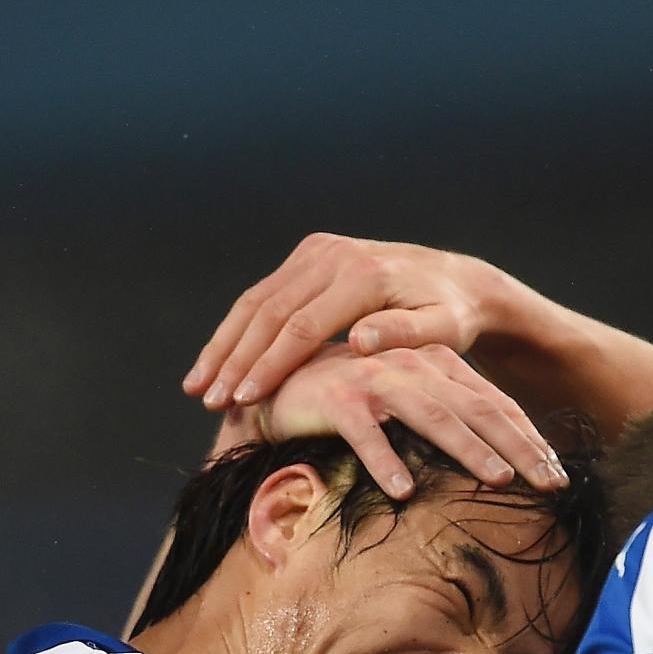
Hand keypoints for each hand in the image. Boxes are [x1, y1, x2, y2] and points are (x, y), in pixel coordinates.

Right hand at [186, 233, 511, 414]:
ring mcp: (318, 251)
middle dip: (233, 360)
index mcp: (361, 275)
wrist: (456, 280)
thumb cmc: (451, 317)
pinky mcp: (310, 255)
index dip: (268, 366)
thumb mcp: (443, 332)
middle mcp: (333, 255)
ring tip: (196, 387)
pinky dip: (236, 331)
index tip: (241, 401)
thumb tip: (358, 343)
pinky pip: (263, 295)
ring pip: (257, 301)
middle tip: (206, 402)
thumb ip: (404, 336)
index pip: (301, 326)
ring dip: (224, 346)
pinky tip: (216, 363)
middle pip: (269, 312)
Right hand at [226, 343, 561, 500]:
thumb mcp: (405, 405)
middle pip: (479, 409)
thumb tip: (496, 466)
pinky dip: (384, 461)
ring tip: (499, 481)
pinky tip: (403, 492)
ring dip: (469, 450)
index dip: (531, 439)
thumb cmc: (350, 398)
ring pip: (433, 416)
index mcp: (436, 367)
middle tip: (553, 484)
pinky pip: (366, 433)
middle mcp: (414, 368)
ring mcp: (376, 380)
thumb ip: (443, 422)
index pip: (495, 404)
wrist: (279, 380)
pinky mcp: (337, 398)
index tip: (559, 477)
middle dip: (521, 447)